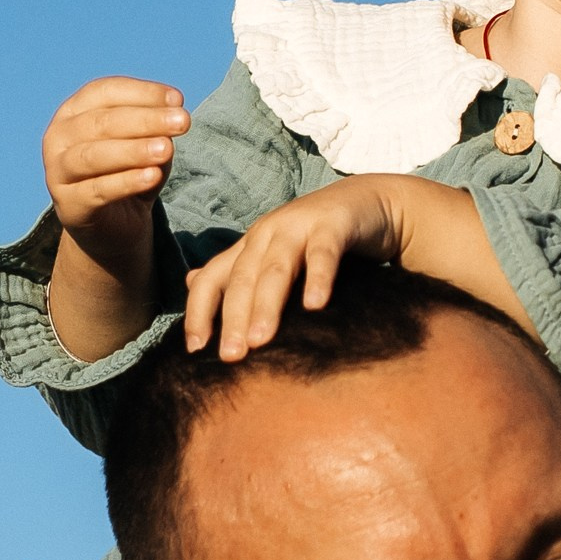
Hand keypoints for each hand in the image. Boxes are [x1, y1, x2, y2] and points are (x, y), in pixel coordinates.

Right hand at [44, 76, 190, 266]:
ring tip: (166, 149)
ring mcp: (57, 172)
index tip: (178, 100)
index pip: (105, 92)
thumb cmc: (127, 174)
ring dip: (133, 150)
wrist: (112, 228)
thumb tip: (170, 119)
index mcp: (74, 111)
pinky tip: (152, 177)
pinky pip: (96, 191)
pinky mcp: (68, 205)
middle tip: (183, 121)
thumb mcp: (145, 146)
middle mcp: (59, 137)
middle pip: (101, 122)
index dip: (142, 93)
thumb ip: (155, 131)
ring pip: (93, 155)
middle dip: (146, 120)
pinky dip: (126, 182)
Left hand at [183, 178, 416, 357]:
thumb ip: (236, 272)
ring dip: (266, 304)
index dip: (198, 312)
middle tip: (230, 356)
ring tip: (260, 340)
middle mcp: (267, 234)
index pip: (211, 279)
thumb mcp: (273, 256)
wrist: (371, 203)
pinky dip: (319, 277)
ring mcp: (299, 226)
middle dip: (232, 318)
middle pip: (241, 279)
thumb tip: (190, 282)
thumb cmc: (318, 239)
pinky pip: (324, 253)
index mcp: (249, 247)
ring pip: (276, 268)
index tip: (194, 349)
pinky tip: (315, 304)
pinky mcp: (334, 224)